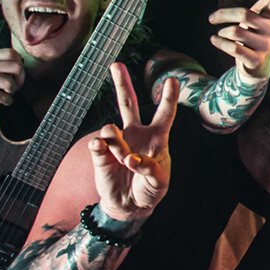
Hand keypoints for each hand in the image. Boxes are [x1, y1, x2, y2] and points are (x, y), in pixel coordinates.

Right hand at [0, 47, 24, 117]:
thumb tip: (22, 67)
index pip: (12, 53)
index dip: (19, 65)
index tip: (15, 76)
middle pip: (17, 66)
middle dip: (20, 79)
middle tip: (13, 87)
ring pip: (10, 83)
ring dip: (12, 91)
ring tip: (6, 94)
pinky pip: (3, 97)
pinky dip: (7, 101)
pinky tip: (2, 101)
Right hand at [89, 64, 178, 222]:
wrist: (129, 205)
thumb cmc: (150, 190)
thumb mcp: (159, 184)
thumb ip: (150, 170)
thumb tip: (130, 158)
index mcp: (156, 138)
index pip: (164, 114)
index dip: (168, 98)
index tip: (172, 79)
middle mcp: (135, 135)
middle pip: (128, 104)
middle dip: (122, 83)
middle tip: (115, 64)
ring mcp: (117, 142)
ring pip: (110, 128)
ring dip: (115, 142)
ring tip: (123, 158)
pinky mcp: (100, 154)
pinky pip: (97, 146)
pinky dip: (100, 149)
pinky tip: (105, 153)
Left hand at [207, 0, 269, 80]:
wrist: (257, 66)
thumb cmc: (257, 35)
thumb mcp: (262, 16)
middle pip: (244, 15)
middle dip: (224, 15)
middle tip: (211, 18)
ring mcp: (265, 47)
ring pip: (236, 32)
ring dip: (222, 33)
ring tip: (220, 34)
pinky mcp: (256, 60)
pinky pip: (234, 48)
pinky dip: (220, 43)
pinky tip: (215, 40)